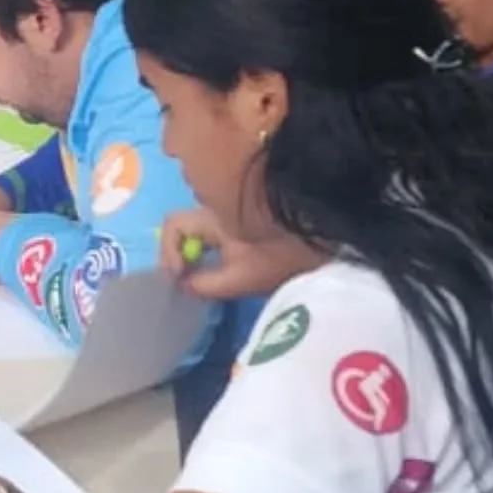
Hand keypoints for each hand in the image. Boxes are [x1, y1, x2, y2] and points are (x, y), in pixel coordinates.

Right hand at [159, 208, 315, 300]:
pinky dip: (216, 249)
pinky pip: (220, 231)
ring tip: (209, 277)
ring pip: (204, 229)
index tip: (183, 276)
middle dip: (184, 253)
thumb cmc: (281, 252)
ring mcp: (234, 209)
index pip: (173, 225)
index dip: (170, 251)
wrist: (323, 230)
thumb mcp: (243, 277)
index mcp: (211, 218)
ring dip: (201, 251)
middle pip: (186, 227)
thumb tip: (184, 286)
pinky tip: (232, 267)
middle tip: (191, 279)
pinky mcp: (251, 217)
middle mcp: (218, 206)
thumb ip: (207, 284)